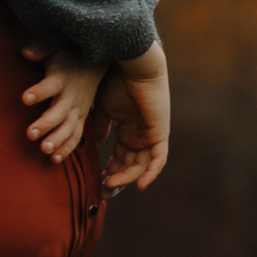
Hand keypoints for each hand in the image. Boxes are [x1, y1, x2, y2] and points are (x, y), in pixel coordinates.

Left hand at [21, 44, 108, 163]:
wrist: (97, 62)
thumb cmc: (70, 54)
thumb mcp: (56, 46)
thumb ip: (41, 48)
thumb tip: (25, 51)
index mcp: (61, 77)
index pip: (49, 85)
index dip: (38, 92)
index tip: (24, 98)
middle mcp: (70, 96)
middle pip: (59, 112)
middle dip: (45, 124)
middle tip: (30, 134)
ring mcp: (78, 109)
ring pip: (69, 127)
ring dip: (57, 140)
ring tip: (44, 150)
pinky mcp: (81, 118)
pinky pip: (76, 136)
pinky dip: (67, 148)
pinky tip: (54, 159)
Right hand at [98, 44, 169, 191]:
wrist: (130, 64)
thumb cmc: (114, 79)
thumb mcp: (102, 106)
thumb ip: (100, 124)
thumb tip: (97, 141)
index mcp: (127, 128)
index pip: (120, 157)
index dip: (109, 171)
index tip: (96, 182)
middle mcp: (140, 134)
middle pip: (130, 165)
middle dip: (115, 180)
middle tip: (101, 191)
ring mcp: (151, 134)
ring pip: (141, 165)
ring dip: (126, 178)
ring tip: (109, 185)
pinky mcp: (159, 133)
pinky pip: (158, 160)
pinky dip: (150, 173)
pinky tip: (139, 185)